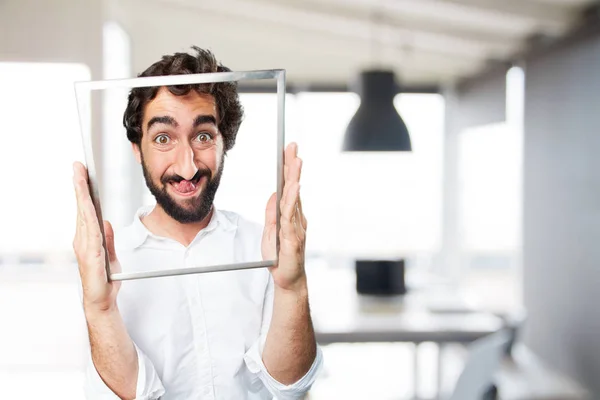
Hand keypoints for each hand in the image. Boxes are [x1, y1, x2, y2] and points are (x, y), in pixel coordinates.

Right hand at [72, 162, 121, 314]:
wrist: (102, 301)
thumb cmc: (105, 281)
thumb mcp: (110, 255)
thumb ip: (107, 239)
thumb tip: (106, 223)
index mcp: (88, 238)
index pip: (86, 209)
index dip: (83, 190)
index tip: (81, 173)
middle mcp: (82, 240)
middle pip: (82, 207)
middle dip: (79, 185)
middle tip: (78, 166)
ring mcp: (84, 246)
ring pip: (84, 214)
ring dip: (82, 194)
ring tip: (79, 176)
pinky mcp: (90, 254)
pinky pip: (91, 230)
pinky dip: (88, 214)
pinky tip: (88, 203)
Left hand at [262, 143, 307, 292]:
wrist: (287, 280)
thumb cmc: (280, 257)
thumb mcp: (270, 231)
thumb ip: (272, 213)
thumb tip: (274, 193)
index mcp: (291, 215)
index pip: (289, 187)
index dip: (288, 168)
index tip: (288, 150)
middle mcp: (297, 218)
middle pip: (294, 187)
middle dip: (293, 165)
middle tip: (293, 146)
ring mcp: (297, 227)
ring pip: (294, 198)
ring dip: (294, 178)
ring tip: (296, 161)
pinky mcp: (293, 238)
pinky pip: (291, 216)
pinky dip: (293, 201)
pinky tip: (294, 188)